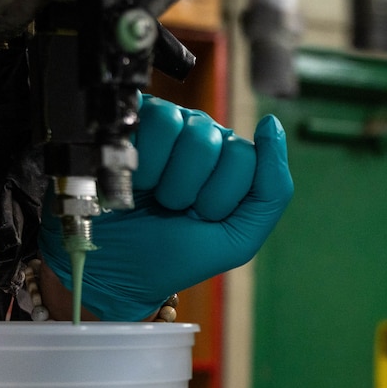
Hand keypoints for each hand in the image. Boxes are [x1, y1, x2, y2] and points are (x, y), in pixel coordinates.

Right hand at [39, 96, 293, 320]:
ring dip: (168, 178)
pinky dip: (144, 160)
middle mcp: (205, 137)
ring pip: (190, 128)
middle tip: (174, 209)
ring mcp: (171, 125)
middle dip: (192, 190)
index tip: (201, 218)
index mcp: (233, 164)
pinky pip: (157, 119)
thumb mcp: (237, 239)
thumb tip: (272, 123)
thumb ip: (272, 190)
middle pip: (217, 142)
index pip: (247, 158)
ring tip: (154, 195)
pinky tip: (136, 179)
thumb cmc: (174, 255)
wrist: (114, 268)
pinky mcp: (137, 119)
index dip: (220, 197)